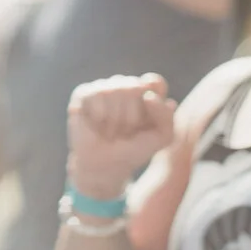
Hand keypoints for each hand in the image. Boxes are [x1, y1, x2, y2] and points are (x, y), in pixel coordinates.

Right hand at [66, 73, 176, 197]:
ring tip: (110, 131)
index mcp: (147, 92)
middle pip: (135, 87)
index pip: (155, 82)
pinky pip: (96, 95)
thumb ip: (166, 116)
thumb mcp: (162, 137)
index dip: (152, 103)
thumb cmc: (134, 149)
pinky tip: (96, 125)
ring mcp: (105, 88)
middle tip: (125, 132)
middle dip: (132, 117)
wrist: (104, 167)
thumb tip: (148, 96)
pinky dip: (99, 116)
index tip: (146, 123)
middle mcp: (126, 85)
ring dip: (114, 120)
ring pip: (115, 90)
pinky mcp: (84, 93)